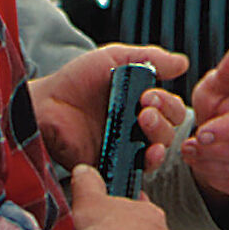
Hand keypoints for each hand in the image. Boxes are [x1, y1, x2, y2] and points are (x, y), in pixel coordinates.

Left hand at [30, 44, 189, 169]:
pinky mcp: (114, 166)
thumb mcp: (113, 59)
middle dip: (165, 118)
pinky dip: (150, 162)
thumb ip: (149, 58)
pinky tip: (148, 152)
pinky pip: (140, 171)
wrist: (45, 105)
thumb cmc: (74, 82)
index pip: (170, 108)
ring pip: (159, 150)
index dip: (168, 102)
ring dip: (160, 137)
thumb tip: (183, 63)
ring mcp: (126, 148)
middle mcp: (136, 128)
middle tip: (145, 108)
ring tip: (143, 123)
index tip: (150, 95)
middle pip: (170, 130)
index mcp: (139, 104)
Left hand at [143, 43, 228, 202]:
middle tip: (188, 146)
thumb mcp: (217, 83)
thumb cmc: (220, 100)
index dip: (223, 130)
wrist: (223, 124)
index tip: (200, 133)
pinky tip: (207, 164)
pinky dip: (217, 179)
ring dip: (209, 166)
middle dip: (212, 152)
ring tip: (194, 153)